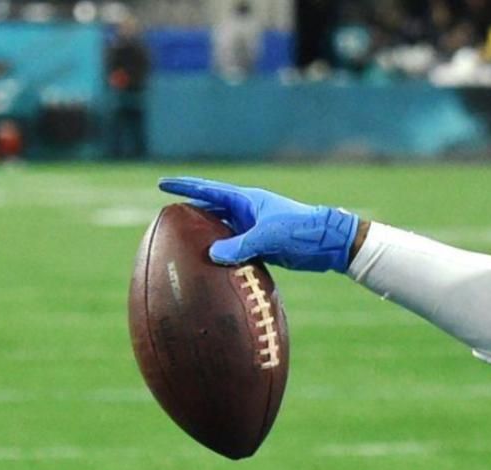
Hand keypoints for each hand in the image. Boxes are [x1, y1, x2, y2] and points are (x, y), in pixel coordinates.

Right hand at [157, 176, 360, 272]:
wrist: (328, 243)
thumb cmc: (301, 231)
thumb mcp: (270, 236)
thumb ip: (241, 244)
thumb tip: (212, 255)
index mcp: (246, 200)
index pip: (208, 190)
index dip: (185, 186)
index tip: (162, 183)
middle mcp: (246, 212)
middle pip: (210, 210)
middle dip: (190, 213)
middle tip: (166, 219)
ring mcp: (253, 229)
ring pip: (221, 232)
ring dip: (204, 237)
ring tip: (180, 244)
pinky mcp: (260, 246)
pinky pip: (233, 249)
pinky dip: (220, 255)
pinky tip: (208, 265)